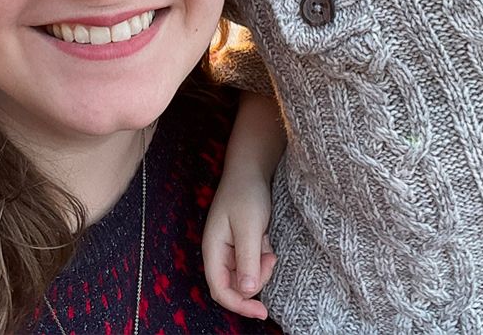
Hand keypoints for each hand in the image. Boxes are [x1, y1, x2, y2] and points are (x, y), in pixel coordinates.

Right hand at [201, 170, 276, 319]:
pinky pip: (253, 264)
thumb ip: (247, 259)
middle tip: (270, 259)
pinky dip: (263, 259)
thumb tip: (248, 292)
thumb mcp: (248, 227)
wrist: (250, 170)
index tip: (262, 312)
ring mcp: (230, 250)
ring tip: (268, 247)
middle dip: (255, 281)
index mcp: (212, 250)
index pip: (220, 290)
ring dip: (261, 269)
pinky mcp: (242, 246)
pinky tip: (266, 240)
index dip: (239, 305)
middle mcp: (219, 254)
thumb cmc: (246, 194)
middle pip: (235, 287)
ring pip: (246, 277)